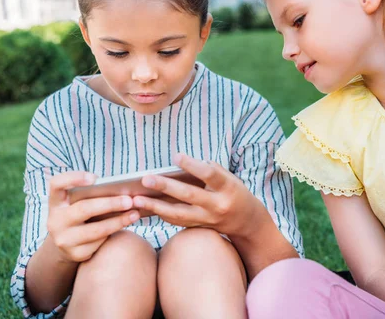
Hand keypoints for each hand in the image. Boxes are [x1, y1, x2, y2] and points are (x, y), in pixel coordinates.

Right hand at [47, 171, 139, 262]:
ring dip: (119, 221)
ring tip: (135, 214)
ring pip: (96, 230)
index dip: (74, 178)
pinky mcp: (75, 254)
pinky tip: (125, 225)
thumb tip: (122, 190)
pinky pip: (99, 242)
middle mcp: (55, 220)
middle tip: (129, 200)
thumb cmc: (80, 213)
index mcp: (56, 201)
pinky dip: (114, 233)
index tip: (95, 178)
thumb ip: (92, 194)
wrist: (67, 242)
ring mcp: (63, 239)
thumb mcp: (78, 202)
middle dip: (110, 204)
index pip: (57, 184)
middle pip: (84, 209)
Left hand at [133, 153, 265, 237]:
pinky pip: (178, 221)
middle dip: (166, 187)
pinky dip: (161, 214)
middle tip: (146, 179)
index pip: (208, 174)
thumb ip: (211, 171)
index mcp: (227, 188)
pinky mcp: (200, 228)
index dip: (192, 165)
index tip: (175, 156)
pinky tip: (147, 208)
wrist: (247, 221)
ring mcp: (208, 220)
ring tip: (137, 200)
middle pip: (189, 195)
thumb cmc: (235, 192)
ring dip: (155, 206)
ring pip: (179, 214)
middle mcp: (217, 205)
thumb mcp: (230, 178)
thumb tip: (184, 165)